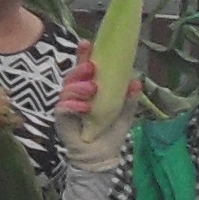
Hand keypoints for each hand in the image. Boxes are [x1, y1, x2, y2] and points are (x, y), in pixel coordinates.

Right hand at [53, 49, 129, 171]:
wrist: (101, 156)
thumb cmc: (110, 132)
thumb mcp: (124, 113)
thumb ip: (129, 98)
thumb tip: (137, 81)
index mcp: (88, 88)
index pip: (83, 68)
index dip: (83, 55)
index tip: (87, 43)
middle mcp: (75, 93)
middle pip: (72, 75)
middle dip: (80, 68)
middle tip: (91, 68)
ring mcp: (66, 105)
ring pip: (66, 88)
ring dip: (79, 87)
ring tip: (92, 89)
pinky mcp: (61, 118)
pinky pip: (63, 107)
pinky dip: (74, 105)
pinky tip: (84, 107)